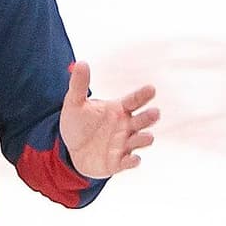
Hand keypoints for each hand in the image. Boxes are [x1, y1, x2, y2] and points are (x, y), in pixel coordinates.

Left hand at [57, 61, 159, 177]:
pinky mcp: (117, 162)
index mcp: (119, 110)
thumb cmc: (77, 124)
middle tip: (155, 113)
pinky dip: (132, 161)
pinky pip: (127, 162)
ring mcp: (124, 145)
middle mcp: (126, 126)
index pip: (134, 100)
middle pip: (142, 120)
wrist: (70, 150)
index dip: (143, 95)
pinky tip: (135, 159)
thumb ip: (79, 85)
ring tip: (148, 137)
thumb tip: (80, 63)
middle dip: (149, 117)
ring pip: (139, 140)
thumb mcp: (74, 103)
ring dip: (144, 139)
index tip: (151, 89)